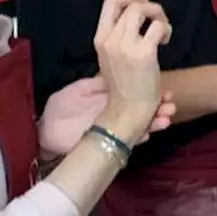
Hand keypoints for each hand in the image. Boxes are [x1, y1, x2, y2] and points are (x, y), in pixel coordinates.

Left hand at [38, 76, 177, 158]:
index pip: (134, 92)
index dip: (149, 90)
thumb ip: (99, 82)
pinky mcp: (109, 143)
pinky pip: (129, 140)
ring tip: (166, 117)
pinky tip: (149, 132)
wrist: (45, 133)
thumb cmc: (60, 110)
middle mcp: (116, 113)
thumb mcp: (79, 89)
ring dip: (155, 121)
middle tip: (170, 104)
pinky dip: (140, 136)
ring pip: (139, 124)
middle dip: (158, 106)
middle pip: (142, 109)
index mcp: (110, 98)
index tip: (164, 88)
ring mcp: (114, 128)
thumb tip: (116, 72)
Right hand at [93, 0, 171, 143]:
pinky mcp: (144, 53)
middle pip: (130, 3)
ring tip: (163, 31)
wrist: (127, 111)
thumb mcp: (112, 57)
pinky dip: (166, 29)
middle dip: (150, 5)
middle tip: (159, 18)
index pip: (110, 3)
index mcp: (100, 39)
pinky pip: (158, 26)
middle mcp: (110, 39)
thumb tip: (136, 14)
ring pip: (143, 9)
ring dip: (159, 15)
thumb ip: (119, 36)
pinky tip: (165, 41)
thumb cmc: (123, 85)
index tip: (142, 1)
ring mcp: (126, 46)